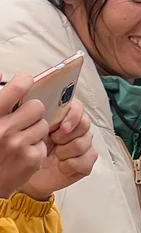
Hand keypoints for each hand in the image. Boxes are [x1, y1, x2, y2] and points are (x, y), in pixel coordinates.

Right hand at [0, 76, 48, 197]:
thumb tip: (2, 73)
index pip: (16, 88)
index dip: (23, 82)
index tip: (25, 82)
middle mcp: (4, 129)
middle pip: (37, 107)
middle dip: (32, 113)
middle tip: (21, 121)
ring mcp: (19, 145)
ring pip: (43, 126)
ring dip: (34, 132)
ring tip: (18, 141)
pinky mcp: (32, 159)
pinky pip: (43, 145)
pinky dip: (34, 149)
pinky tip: (20, 156)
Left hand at [20, 100, 95, 200]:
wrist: (28, 172)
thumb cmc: (30, 149)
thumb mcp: (32, 129)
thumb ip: (41, 116)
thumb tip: (43, 108)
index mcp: (65, 118)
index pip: (78, 108)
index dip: (72, 116)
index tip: (62, 127)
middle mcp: (78, 129)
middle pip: (84, 124)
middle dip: (67, 136)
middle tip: (54, 142)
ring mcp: (85, 145)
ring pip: (84, 143)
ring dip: (66, 151)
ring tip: (56, 156)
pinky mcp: (87, 162)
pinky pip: (86, 160)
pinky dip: (70, 165)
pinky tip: (61, 166)